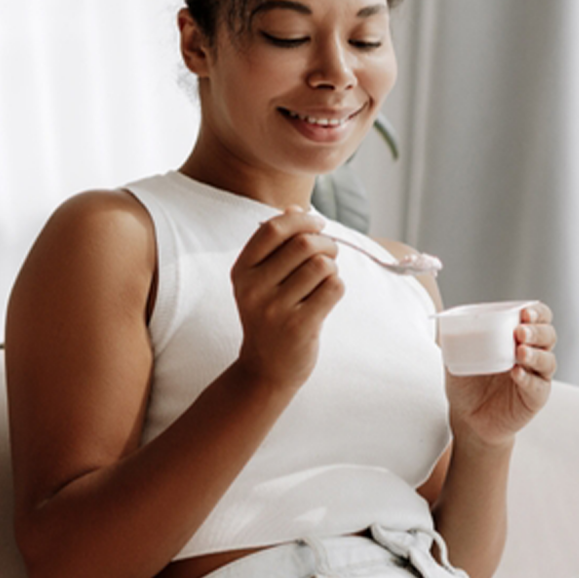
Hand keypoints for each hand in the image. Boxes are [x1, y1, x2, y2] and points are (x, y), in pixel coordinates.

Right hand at [231, 206, 343, 389]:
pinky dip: (337, 286)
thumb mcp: (262, 280)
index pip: (273, 229)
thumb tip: (296, 208)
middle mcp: (254, 289)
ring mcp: (275, 310)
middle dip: (326, 244)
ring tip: (326, 278)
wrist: (266, 369)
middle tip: (330, 254)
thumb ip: (277, 244)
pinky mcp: (299, 327)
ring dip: (332, 267)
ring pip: (322, 265)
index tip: (318, 225)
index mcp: (242, 271)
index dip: (302, 220)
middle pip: (304, 244)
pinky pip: (333, 288)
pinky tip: (327, 296)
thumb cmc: (270, 315)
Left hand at [445, 301, 556, 447]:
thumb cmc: (466, 383)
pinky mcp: (534, 398)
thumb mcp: (457, 357)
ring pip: (548, 360)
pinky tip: (516, 373)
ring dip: (535, 354)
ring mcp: (535, 376)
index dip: (537, 312)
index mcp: (517, 338)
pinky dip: (528, 378)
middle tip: (519, 332)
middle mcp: (532, 354)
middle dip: (536, 331)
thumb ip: (455, 338)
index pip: (539, 318)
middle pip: (548, 336)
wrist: (467, 418)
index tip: (524, 313)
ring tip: (519, 351)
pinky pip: (538, 386)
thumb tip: (442, 320)